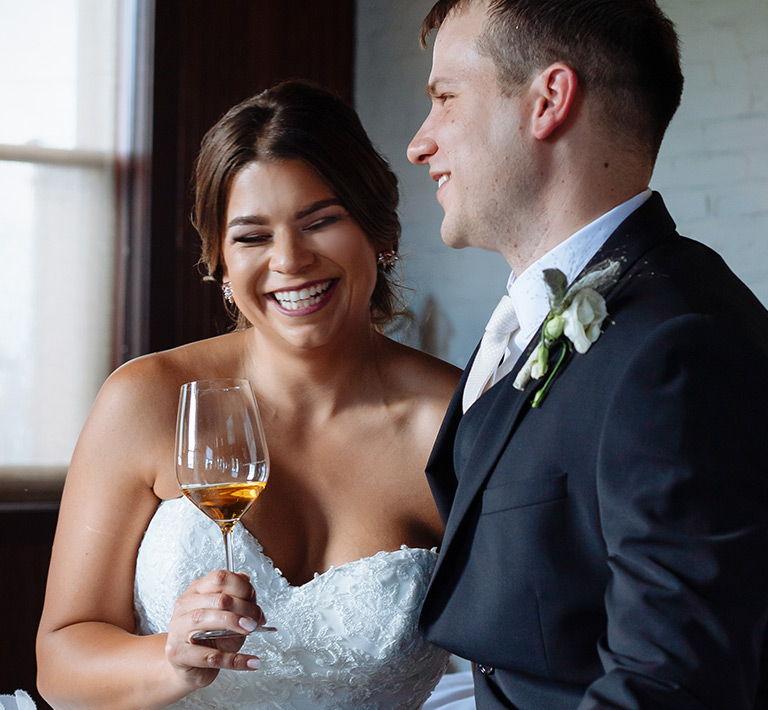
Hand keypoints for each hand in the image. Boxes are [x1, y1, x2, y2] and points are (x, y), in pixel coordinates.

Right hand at [165, 570, 266, 690]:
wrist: (190, 668)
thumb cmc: (210, 639)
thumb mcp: (229, 616)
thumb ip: (239, 600)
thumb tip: (248, 584)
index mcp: (196, 591)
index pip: (220, 578)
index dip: (242, 587)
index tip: (254, 598)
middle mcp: (184, 607)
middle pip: (218, 599)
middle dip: (243, 607)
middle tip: (256, 619)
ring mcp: (178, 630)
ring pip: (206, 619)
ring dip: (234, 623)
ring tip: (251, 629)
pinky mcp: (178, 654)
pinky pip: (210, 656)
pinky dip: (234, 659)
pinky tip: (251, 661)